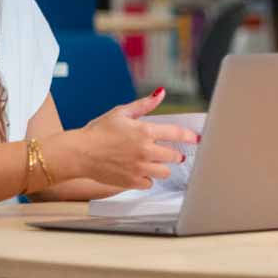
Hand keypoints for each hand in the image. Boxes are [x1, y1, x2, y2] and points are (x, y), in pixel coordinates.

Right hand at [48, 87, 198, 190]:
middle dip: (174, 154)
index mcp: (144, 131)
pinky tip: (138, 171)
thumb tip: (160, 93)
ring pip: (165, 172)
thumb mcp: (121, 113)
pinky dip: (146, 179)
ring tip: (151, 163)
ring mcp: (140, 168)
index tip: (197, 139)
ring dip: (161, 167)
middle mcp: (145, 151)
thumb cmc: (97, 132)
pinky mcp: (132, 181)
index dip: (191, 137)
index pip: (177, 134)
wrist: (79, 153)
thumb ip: (144, 105)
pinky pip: (149, 183)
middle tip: (168, 153)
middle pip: (175, 156)